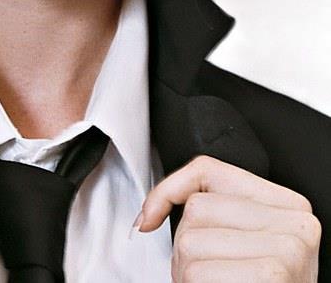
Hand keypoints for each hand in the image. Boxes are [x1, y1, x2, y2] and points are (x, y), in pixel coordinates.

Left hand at [134, 155, 320, 281]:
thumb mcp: (243, 242)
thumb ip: (210, 210)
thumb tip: (147, 217)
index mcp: (287, 204)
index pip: (209, 170)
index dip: (169, 190)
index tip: (150, 217)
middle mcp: (295, 221)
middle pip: (197, 208)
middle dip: (185, 246)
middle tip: (208, 273)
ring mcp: (288, 247)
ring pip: (191, 241)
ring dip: (187, 273)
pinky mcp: (274, 273)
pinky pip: (200, 273)